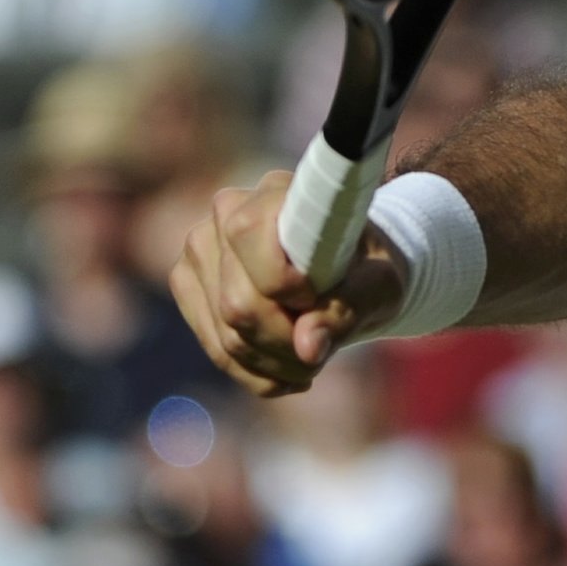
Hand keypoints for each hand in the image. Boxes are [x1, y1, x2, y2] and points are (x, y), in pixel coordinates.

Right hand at [172, 166, 408, 396]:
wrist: (350, 273)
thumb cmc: (368, 270)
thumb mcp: (378, 286)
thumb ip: (347, 310)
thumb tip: (307, 349)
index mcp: (275, 192)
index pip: (248, 234)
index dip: (284, 282)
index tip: (317, 298)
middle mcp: (226, 212)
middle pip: (238, 303)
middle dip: (285, 342)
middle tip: (322, 351)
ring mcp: (200, 248)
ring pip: (227, 334)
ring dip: (275, 364)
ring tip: (311, 362)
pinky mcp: (188, 283)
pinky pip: (215, 348)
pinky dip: (256, 372)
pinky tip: (288, 373)